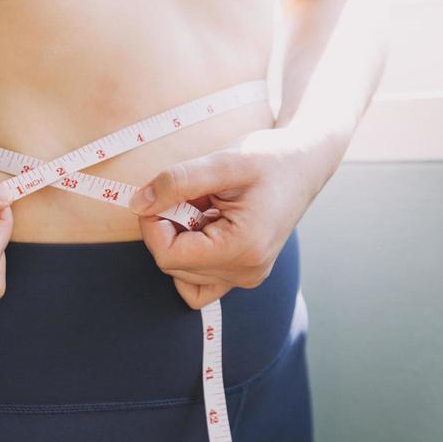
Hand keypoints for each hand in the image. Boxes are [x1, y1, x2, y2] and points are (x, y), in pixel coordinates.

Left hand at [128, 127, 317, 309]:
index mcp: (243, 249)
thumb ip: (176, 183)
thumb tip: (138, 204)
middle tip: (191, 194)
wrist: (304, 163)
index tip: (157, 195)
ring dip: (180, 238)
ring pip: (182, 272)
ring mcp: (246, 276)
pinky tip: (203, 227)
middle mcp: (246, 272)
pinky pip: (198, 282)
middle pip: (172, 265)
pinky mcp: (244, 273)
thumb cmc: (271, 159)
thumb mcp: (222, 162)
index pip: (168, 256)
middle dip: (168, 227)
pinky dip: (189, 257)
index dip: (152, 225)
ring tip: (204, 207)